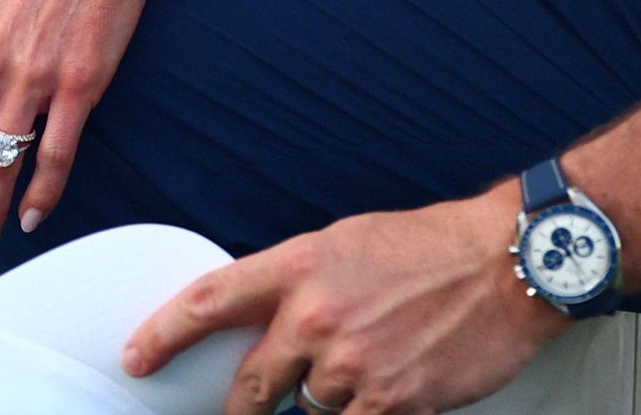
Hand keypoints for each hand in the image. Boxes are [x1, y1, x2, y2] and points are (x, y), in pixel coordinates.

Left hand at [127, 192, 554, 414]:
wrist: (505, 264)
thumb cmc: (430, 247)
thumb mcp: (346, 243)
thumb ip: (299, 282)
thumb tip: (267, 321)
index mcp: (300, 267)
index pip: (209, 302)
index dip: (162, 334)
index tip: (135, 357)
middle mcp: (317, 318)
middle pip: (251, 384)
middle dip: (239, 407)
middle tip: (238, 410)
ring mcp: (352, 366)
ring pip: (306, 409)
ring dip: (323, 401)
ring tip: (365, 368)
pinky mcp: (391, 403)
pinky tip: (383, 393)